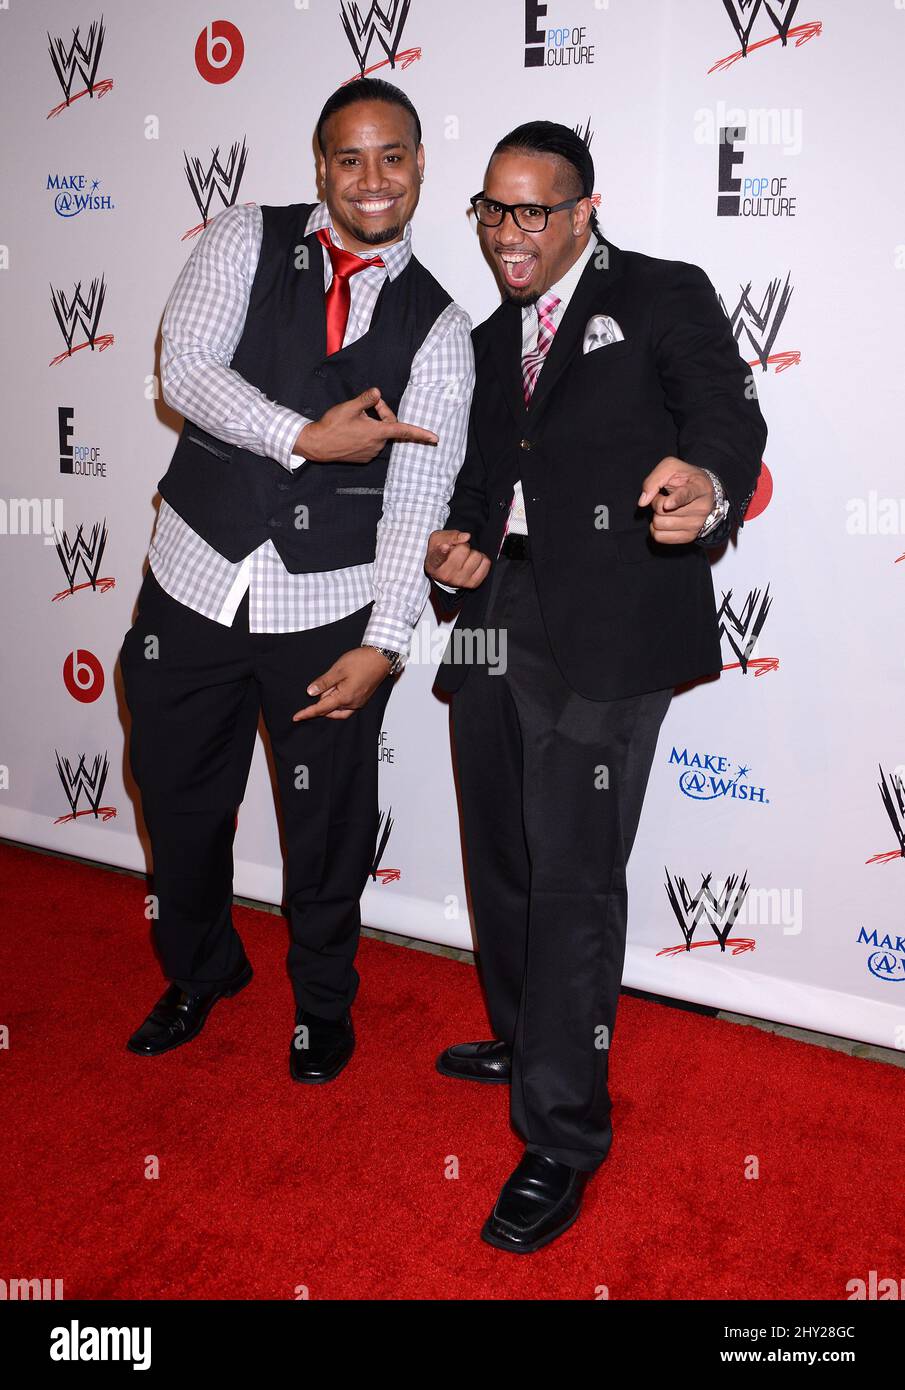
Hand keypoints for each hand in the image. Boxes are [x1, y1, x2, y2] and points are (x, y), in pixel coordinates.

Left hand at [292, 646, 392, 721]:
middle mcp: (352, 704)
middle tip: (320, 686)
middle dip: (321, 702)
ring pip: (338, 710)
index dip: (307, 713)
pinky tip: (336, 691)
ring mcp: (358, 702)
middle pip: (329, 711)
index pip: (321, 709)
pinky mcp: (362, 699)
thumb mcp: (338, 670)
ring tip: (328, 688)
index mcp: (344, 697)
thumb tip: (311, 692)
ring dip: (330, 703)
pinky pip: (346, 707)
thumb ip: (324, 683)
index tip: (296, 717)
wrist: (380, 658)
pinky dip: (338, 703)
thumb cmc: (362, 661)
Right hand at [293, 387, 438, 463]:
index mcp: (377, 432)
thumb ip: (366, 399)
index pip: (404, 430)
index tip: (435, 438)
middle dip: (381, 413)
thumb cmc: (332, 425)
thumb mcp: (349, 407)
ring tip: (356, 419)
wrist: (318, 444)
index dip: (421, 433)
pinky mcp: (364, 457)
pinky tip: (352, 431)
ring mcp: (370, 453)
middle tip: (367, 404)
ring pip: (380, 434)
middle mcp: (377, 444)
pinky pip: (372, 443)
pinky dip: (367, 434)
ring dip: (373, 424)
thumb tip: (378, 392)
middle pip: (389, 426)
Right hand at [425, 529, 491, 588]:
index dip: (443, 551)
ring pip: (477, 556)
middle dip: (463, 547)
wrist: (441, 570)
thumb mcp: (438, 539)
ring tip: (464, 558)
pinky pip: (486, 563)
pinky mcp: (473, 584)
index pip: (438, 557)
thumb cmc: (439, 552)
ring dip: (472, 554)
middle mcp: (446, 575)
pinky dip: (481, 560)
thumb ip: (450, 536)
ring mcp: (460, 581)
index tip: (445, 547)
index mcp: (434, 563)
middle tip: (457, 551)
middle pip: (464, 549)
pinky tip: (472, 562)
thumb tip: (466, 537)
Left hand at [638, 457, 715, 543]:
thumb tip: (642, 502)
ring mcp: (696, 525)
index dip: (675, 500)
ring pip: (660, 524)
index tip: (667, 504)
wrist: (704, 494)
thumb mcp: (671, 468)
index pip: (687, 495)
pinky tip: (664, 519)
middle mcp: (702, 508)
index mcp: (700, 487)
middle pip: (663, 511)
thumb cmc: (685, 478)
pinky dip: (656, 529)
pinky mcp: (689, 537)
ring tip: (666, 507)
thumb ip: (654, 480)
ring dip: (656, 515)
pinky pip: (660, 537)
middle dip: (656, 502)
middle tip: (664, 497)